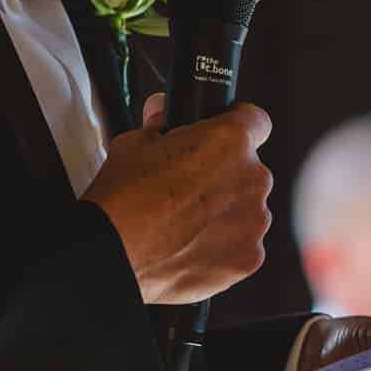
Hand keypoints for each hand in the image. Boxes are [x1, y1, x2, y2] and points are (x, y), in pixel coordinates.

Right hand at [84, 96, 274, 305]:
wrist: (114, 255)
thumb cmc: (124, 202)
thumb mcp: (134, 144)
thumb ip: (161, 123)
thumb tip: (163, 112)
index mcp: (230, 142)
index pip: (256, 121)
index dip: (236, 127)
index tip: (223, 137)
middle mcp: (251, 180)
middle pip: (249, 170)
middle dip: (224, 176)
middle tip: (188, 188)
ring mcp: (254, 222)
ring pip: (246, 209)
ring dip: (225, 213)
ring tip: (185, 222)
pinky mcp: (249, 257)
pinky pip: (243, 245)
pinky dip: (223, 246)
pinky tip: (191, 245)